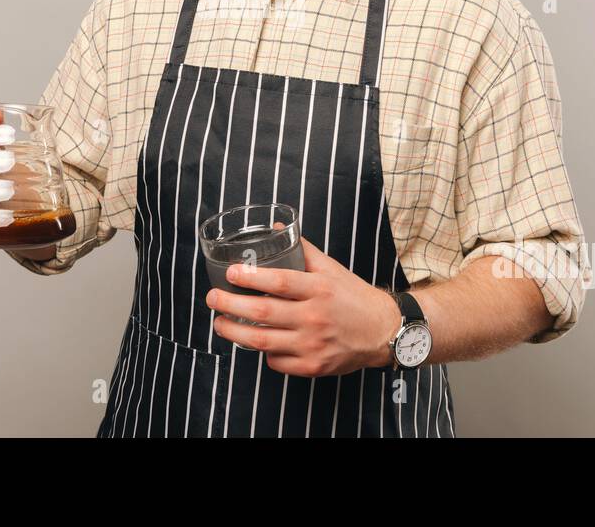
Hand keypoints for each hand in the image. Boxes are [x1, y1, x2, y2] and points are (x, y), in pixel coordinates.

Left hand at [205, 236, 403, 376]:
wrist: (382, 331)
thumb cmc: (352, 296)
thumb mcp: (331, 268)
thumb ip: (302, 249)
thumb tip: (276, 227)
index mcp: (319, 288)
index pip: (279, 281)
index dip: (250, 277)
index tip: (230, 272)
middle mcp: (315, 317)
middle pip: (262, 312)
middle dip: (229, 304)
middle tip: (212, 297)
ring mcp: (312, 344)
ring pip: (261, 341)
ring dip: (233, 332)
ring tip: (219, 322)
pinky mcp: (312, 366)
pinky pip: (275, 361)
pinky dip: (261, 352)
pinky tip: (255, 342)